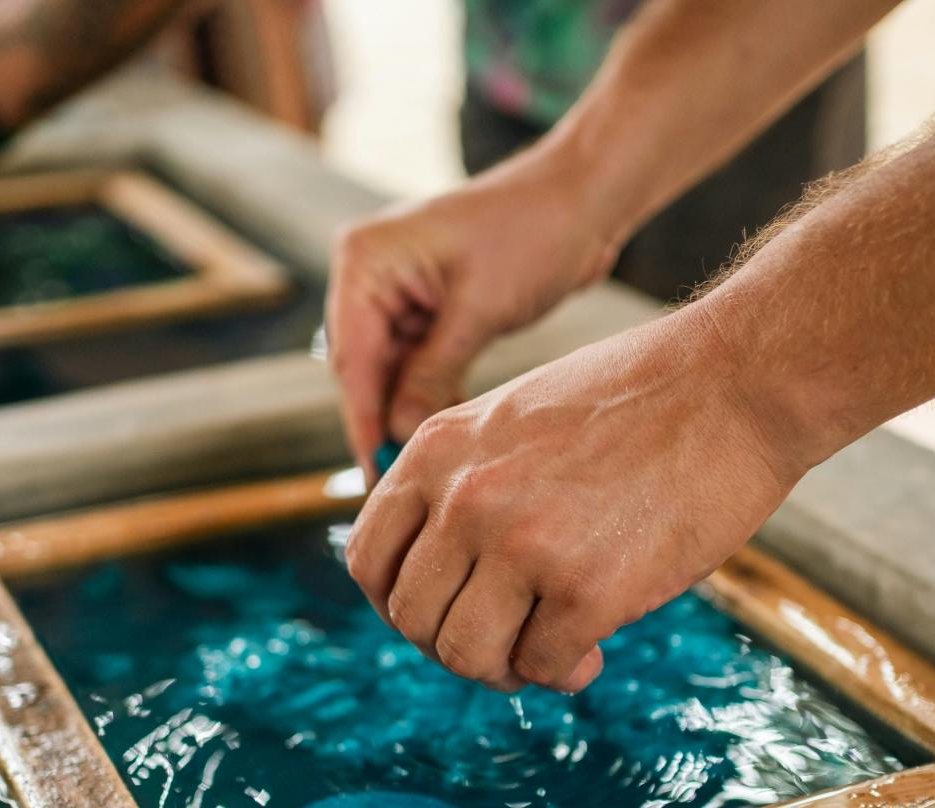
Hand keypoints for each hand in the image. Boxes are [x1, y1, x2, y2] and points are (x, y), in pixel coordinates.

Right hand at [325, 145, 626, 480]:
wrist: (582, 198)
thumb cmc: (534, 231)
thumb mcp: (479, 311)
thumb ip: (432, 374)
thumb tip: (398, 434)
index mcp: (366, 260)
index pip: (353, 358)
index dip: (363, 421)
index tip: (375, 471)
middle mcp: (370, 272)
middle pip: (364, 368)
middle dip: (381, 422)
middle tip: (396, 481)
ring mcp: (397, 289)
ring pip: (389, 371)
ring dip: (406, 412)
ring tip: (420, 466)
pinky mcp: (426, 305)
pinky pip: (415, 362)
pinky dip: (428, 394)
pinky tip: (442, 431)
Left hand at [345, 301, 804, 692]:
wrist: (737, 381)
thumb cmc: (640, 398)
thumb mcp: (514, 418)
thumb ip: (465, 483)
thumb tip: (442, 575)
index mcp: (438, 451)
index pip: (368, 560)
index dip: (399, 605)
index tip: (446, 611)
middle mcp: (466, 498)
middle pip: (413, 620)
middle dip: (454, 645)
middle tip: (505, 640)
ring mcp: (523, 545)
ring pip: (466, 655)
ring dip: (504, 668)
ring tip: (547, 651)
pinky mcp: (587, 588)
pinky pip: (543, 665)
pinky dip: (565, 670)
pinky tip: (595, 648)